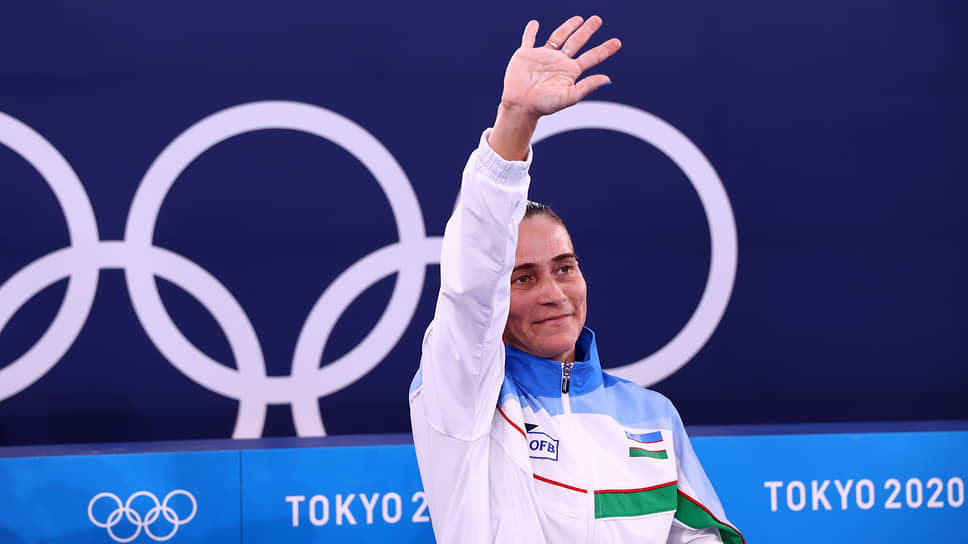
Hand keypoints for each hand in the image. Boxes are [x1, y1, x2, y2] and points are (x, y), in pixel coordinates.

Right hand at [502, 16, 621, 118]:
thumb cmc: (544, 105)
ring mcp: (542, 57)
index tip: (617, 42)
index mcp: (570, 71)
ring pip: (558, 37)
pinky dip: (531, 31)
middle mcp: (558, 62)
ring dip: (568, 27)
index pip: (591, 57)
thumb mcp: (569, 96)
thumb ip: (587, 86)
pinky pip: (529, 40)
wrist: (521, 106)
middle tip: (597, 20)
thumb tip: (607, 78)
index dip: (605, 49)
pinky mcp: (525, 55)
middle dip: (587, 31)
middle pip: (577, 42)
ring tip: (578, 18)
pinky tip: (535, 24)